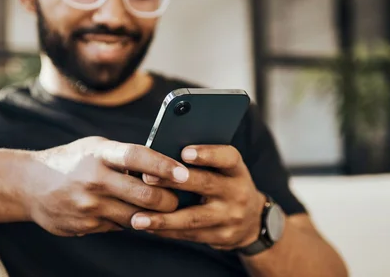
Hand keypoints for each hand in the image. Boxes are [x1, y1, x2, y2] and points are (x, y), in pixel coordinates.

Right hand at [23, 137, 190, 236]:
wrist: (30, 185)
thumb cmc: (73, 161)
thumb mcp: (95, 148)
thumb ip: (125, 156)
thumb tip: (164, 166)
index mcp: (100, 154)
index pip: (138, 157)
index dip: (163, 166)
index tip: (185, 173)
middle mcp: (95, 179)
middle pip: (145, 195)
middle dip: (169, 200)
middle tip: (179, 198)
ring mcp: (90, 205)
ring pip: (137, 217)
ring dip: (155, 215)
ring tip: (164, 209)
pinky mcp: (86, 225)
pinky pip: (120, 227)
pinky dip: (132, 221)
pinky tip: (134, 215)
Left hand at [132, 145, 266, 249]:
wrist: (251, 221)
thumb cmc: (225, 184)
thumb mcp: (223, 170)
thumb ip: (201, 162)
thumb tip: (161, 152)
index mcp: (236, 169)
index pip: (227, 158)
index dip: (207, 154)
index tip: (185, 153)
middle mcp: (237, 192)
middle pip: (206, 184)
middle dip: (174, 182)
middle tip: (147, 179)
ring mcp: (230, 217)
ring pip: (194, 217)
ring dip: (163, 219)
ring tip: (137, 218)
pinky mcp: (221, 236)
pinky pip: (189, 234)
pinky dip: (166, 231)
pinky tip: (146, 227)